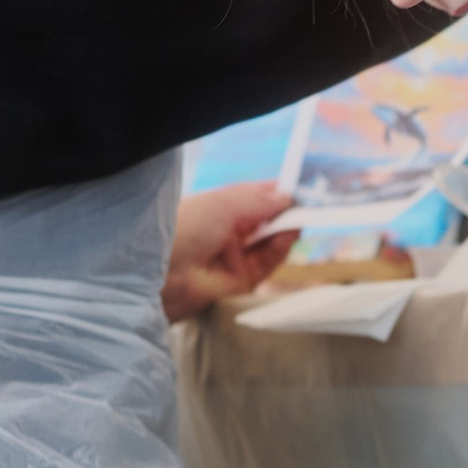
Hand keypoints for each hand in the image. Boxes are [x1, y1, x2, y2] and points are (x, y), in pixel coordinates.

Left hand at [163, 180, 294, 321]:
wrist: (162, 273)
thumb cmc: (184, 228)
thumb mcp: (223, 204)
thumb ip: (258, 200)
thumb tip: (286, 196)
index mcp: (218, 208)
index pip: (252, 198)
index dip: (274, 193)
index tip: (296, 187)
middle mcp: (227, 232)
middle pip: (265, 220)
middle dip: (285, 211)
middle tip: (306, 203)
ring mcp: (234, 256)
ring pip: (269, 242)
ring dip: (286, 229)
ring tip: (300, 217)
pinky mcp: (241, 280)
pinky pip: (267, 262)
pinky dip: (281, 248)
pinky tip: (288, 234)